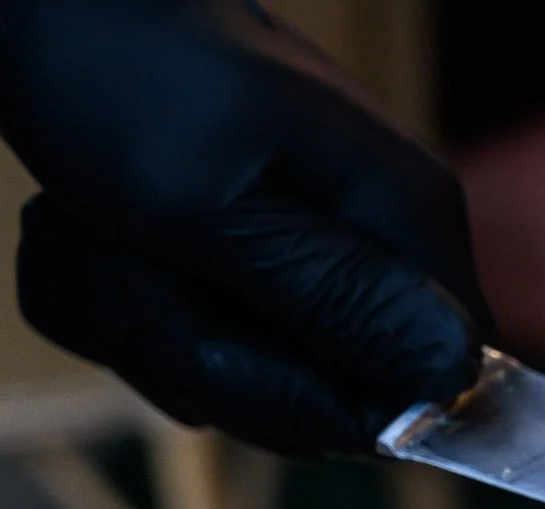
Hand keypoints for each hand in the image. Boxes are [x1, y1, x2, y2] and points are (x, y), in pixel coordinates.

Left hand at [0, 0, 493, 457]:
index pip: (419, 389)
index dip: (310, 398)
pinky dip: (120, 297)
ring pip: (241, 367)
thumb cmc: (114, 74)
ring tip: (106, 233)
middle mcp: (379, 234)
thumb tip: (452, 371)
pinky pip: (192, 331)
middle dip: (205, 355)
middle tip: (143, 263)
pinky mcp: (257, 243)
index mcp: (401, 221)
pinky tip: (92, 231)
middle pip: (321, 390)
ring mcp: (317, 239)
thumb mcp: (212, 209)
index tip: (213, 339)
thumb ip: (336, 296)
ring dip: (145, 321)